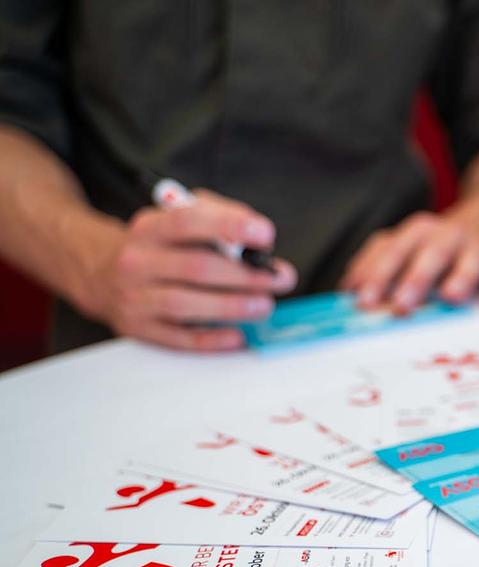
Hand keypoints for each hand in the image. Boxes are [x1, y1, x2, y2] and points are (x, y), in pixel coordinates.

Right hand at [81, 190, 295, 350]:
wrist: (99, 273)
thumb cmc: (158, 246)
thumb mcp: (178, 218)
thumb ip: (218, 216)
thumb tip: (256, 237)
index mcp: (149, 227)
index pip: (189, 221)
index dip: (231, 226)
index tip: (265, 235)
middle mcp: (137, 261)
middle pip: (196, 268)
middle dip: (246, 275)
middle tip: (280, 278)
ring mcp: (134, 297)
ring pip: (186, 304)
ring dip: (232, 306)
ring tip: (263, 306)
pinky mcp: (137, 328)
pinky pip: (178, 338)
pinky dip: (211, 339)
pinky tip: (237, 335)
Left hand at [339, 207, 478, 312]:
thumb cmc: (436, 247)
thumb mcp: (405, 247)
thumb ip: (376, 265)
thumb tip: (348, 292)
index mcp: (417, 231)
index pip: (393, 250)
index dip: (377, 275)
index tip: (364, 301)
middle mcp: (447, 235)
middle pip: (430, 254)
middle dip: (415, 279)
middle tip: (401, 307)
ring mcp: (477, 247)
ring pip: (469, 260)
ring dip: (460, 277)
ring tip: (450, 296)